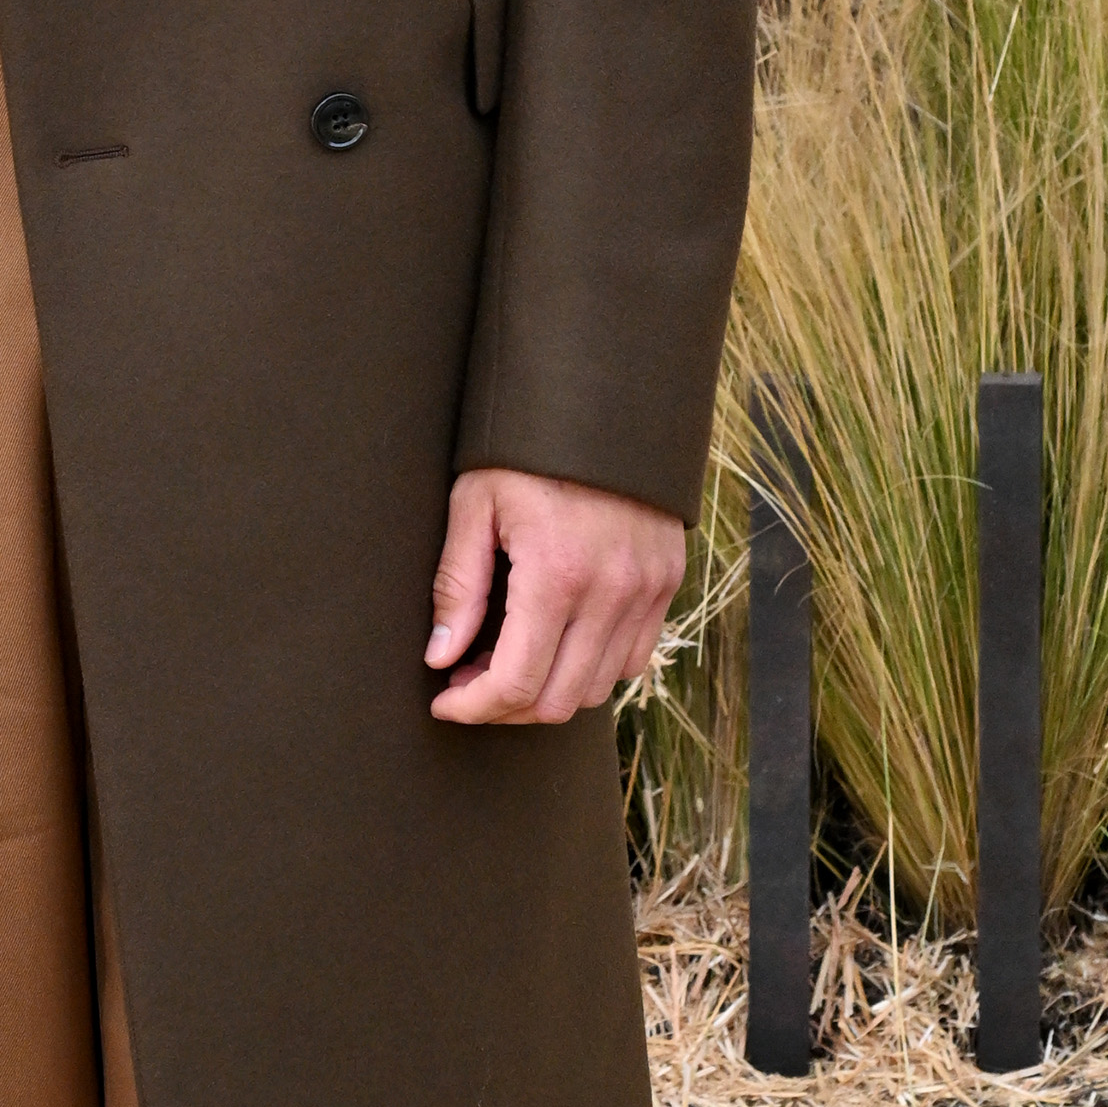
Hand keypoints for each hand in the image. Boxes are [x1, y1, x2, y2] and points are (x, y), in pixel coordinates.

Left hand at [428, 468, 688, 724]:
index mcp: (556, 573)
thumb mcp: (475, 503)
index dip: (474, 707)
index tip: (444, 702)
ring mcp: (647, 590)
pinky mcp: (666, 582)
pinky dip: (591, 667)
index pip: (517, 684)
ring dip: (549, 690)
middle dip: (505, 707)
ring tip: (507, 656)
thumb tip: (441, 656)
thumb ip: (459, 585)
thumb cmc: (527, 448)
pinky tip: (555, 640)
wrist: (605, 399)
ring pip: (598, 688)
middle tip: (467, 681)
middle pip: (559, 700)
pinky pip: (632, 657)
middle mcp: (611, 591)